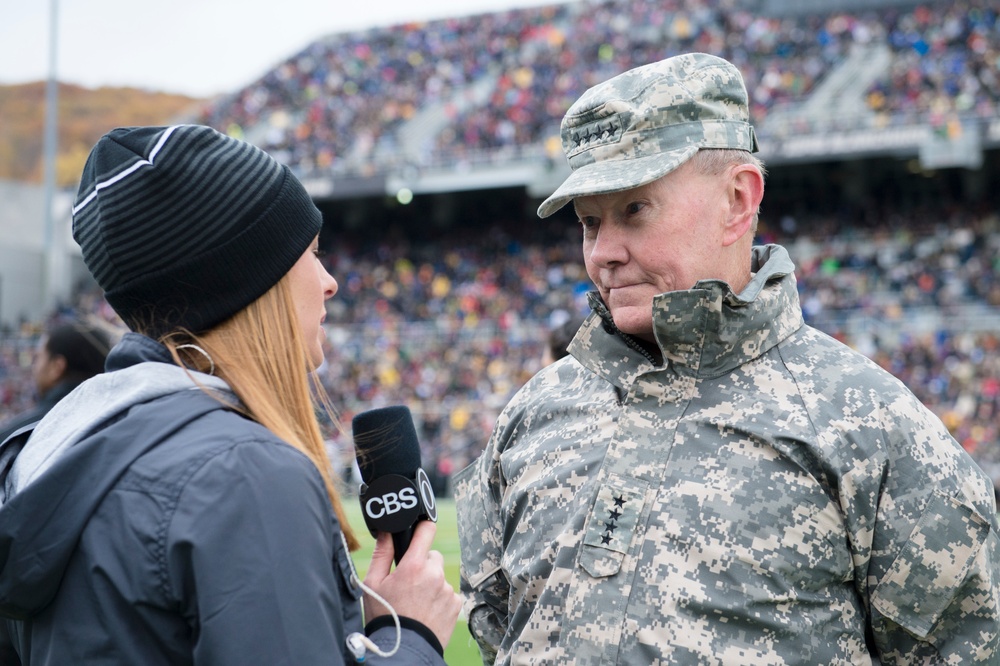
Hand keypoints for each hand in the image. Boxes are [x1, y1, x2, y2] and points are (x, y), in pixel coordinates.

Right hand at [363, 521, 462, 648]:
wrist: (404, 649)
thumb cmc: (385, 617)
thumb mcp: (373, 584)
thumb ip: (381, 554)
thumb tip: (387, 532)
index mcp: (414, 566)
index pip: (426, 531)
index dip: (422, 527)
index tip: (419, 529)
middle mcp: (434, 574)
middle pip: (432, 556)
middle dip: (422, 565)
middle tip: (409, 583)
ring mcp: (447, 589)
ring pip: (440, 576)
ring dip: (431, 582)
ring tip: (417, 601)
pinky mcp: (455, 603)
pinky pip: (448, 592)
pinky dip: (440, 597)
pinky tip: (427, 610)